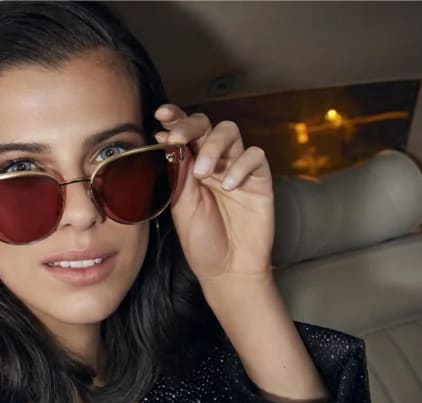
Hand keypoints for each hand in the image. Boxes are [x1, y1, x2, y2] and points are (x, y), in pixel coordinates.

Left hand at [154, 105, 273, 285]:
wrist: (228, 270)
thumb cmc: (202, 241)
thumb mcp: (181, 207)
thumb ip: (177, 175)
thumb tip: (168, 142)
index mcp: (189, 167)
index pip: (183, 134)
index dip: (174, 119)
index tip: (161, 114)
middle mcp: (213, 162)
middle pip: (207, 125)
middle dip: (190, 126)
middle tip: (176, 139)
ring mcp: (237, 168)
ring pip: (230, 132)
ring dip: (213, 146)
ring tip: (203, 174)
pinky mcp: (260, 179)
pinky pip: (255, 156)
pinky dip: (241, 166)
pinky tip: (229, 186)